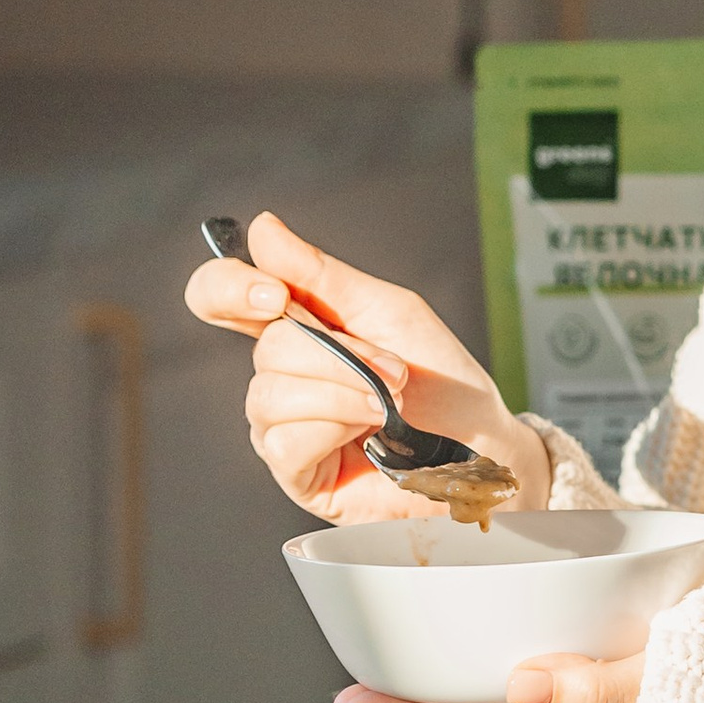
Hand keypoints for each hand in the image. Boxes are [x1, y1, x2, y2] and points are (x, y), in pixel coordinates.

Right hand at [184, 209, 551, 524]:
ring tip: (389, 405)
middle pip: (268, 346)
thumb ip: (321, 275)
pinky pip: (284, 442)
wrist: (482, 447)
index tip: (274, 294)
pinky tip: (369, 436)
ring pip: (272, 394)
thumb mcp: (389, 312)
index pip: (221, 296)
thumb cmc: (442, 379)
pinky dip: (335, 428)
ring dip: (345, 392)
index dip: (227, 288)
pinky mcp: (295, 473)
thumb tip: (261, 229)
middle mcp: (281, 374)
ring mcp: (282, 425)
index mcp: (297, 327)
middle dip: (341, 355)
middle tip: (396, 370)